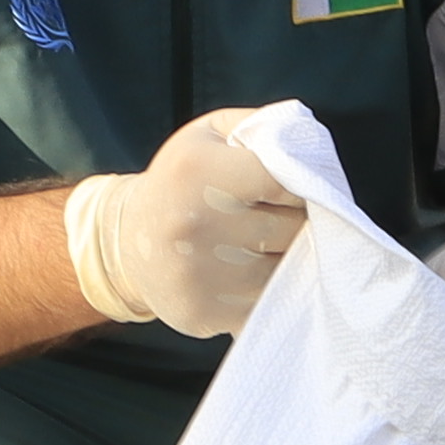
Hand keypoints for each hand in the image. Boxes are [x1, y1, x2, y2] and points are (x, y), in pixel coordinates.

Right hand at [63, 104, 313, 337]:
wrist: (129, 240)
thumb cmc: (185, 181)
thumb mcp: (212, 135)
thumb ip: (266, 130)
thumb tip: (315, 158)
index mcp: (197, 171)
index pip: (286, 180)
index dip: (302, 185)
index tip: (294, 188)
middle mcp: (193, 225)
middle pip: (293, 229)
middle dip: (300, 222)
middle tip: (278, 216)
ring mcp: (198, 276)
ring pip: (287, 270)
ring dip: (289, 258)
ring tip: (264, 245)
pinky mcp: (203, 314)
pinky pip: (269, 304)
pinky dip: (272, 291)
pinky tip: (249, 273)